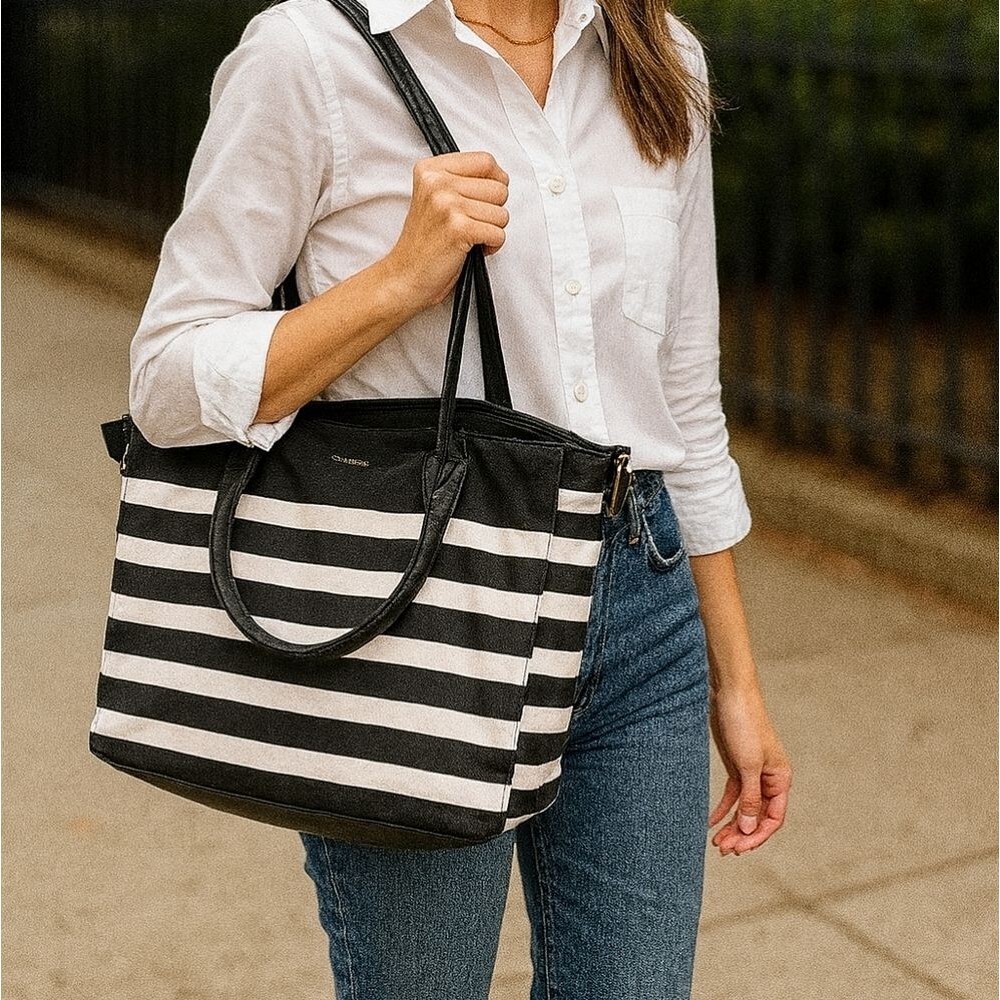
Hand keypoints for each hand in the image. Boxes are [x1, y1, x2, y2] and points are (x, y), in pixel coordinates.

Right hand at [383, 150, 510, 310]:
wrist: (405, 276)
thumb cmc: (424, 243)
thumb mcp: (434, 198)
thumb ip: (460, 181)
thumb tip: (499, 178)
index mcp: (431, 170)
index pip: (486, 161)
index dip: (496, 182)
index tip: (487, 198)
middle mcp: (437, 182)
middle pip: (499, 188)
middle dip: (494, 211)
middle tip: (473, 223)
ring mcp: (447, 204)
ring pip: (502, 213)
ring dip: (492, 230)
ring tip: (471, 237)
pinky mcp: (458, 228)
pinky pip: (499, 234)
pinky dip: (492, 246)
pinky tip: (474, 249)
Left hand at [707, 680, 791, 855]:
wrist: (729, 694)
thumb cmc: (744, 724)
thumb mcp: (748, 764)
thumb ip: (750, 798)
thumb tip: (750, 829)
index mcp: (780, 779)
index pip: (773, 819)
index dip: (757, 837)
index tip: (739, 849)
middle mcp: (768, 779)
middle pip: (758, 817)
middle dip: (742, 835)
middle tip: (723, 849)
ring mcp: (751, 773)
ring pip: (744, 808)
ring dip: (732, 826)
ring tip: (716, 843)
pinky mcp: (736, 766)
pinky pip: (732, 795)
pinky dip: (723, 809)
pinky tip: (710, 822)